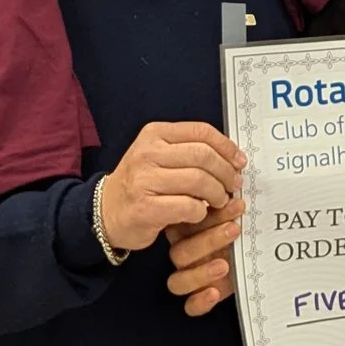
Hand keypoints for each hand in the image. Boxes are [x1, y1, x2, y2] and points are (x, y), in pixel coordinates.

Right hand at [99, 121, 243, 253]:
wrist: (105, 212)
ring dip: (216, 193)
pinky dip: (200, 211)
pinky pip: (189, 206)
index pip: (201, 132)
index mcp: (155, 134)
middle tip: (233, 185)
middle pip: (203, 156)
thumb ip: (189, 150)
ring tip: (218, 201)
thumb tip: (232, 156)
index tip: (239, 161)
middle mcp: (147, 153)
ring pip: (199, 180)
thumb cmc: (141, 184)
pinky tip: (198, 213)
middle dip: (225, 172)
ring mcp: (144, 180)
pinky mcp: (146, 207)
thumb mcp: (159, 155)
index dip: (226, 147)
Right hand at [167, 196, 244, 316]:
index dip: (211, 215)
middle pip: (180, 252)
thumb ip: (234, 203)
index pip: (186, 223)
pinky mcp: (200, 297)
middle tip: (235, 230)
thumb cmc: (243, 232)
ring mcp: (189, 276)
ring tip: (225, 264)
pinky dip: (200, 301)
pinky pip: (190, 306)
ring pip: (178, 281)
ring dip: (201, 273)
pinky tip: (215, 293)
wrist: (254, 256)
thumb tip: (242, 182)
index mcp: (188, 230)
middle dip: (209, 240)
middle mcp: (184, 254)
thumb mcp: (239, 216)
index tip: (237, 205)